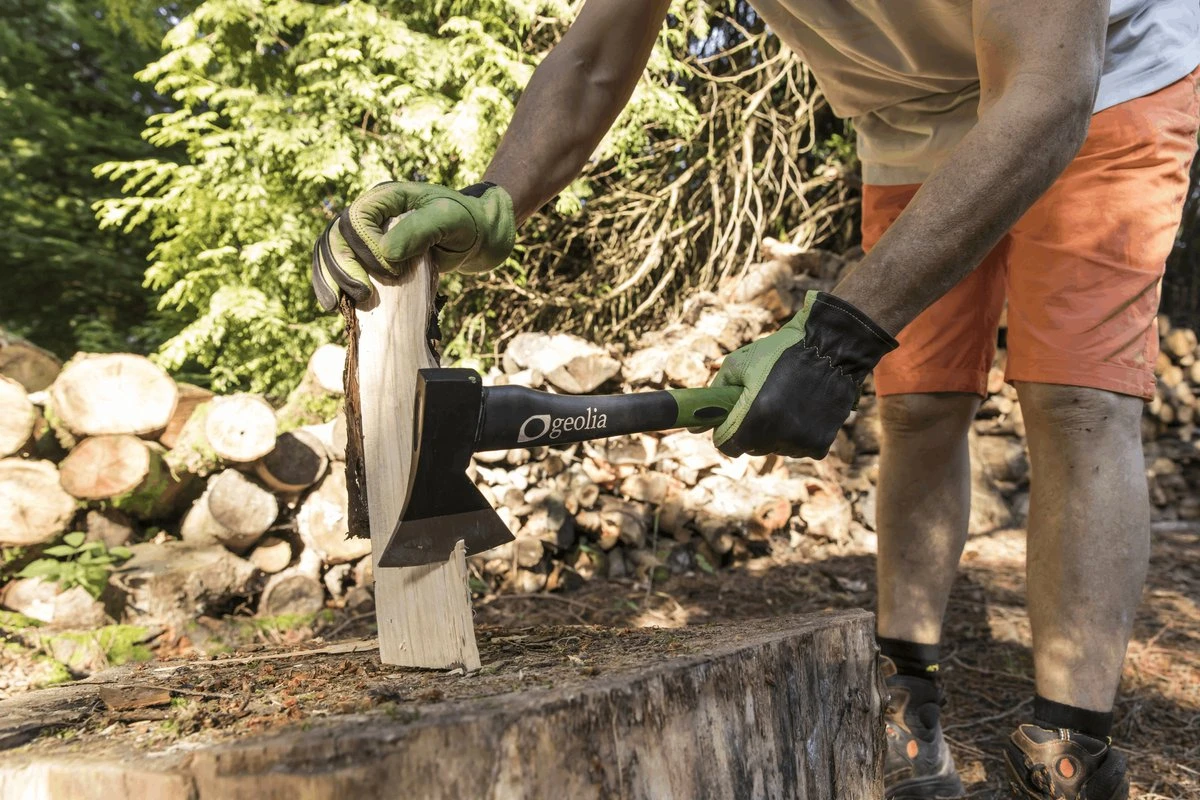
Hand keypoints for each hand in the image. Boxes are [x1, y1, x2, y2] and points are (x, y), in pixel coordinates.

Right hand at [311, 181, 515, 310]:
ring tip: (336, 305)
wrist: (478, 236)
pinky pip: (343, 268)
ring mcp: (368, 238)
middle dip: (342, 267)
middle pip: (335, 237)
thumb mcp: (450, 220)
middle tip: (363, 294)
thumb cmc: (467, 222)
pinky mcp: (372, 259)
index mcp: (385, 198)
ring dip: (330, 278)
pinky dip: (336, 285)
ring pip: (331, 253)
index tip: (392, 270)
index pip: (355, 220)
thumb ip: (421, 230)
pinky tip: (337, 305)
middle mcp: (371, 216)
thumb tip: (385, 253)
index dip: (365, 247)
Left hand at [707, 290, 896, 457]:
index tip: (731, 421)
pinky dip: (798, 434)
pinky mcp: (820, 445)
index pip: (728, 447)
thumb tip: (693, 425)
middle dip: (751, 431)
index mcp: (755, 415)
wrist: (832, 347)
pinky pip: (798, 449)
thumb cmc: (781, 351)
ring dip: (775, 433)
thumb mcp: (740, 363)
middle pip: (752, 449)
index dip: (726, 433)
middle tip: (762, 404)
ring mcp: (801, 441)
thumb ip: (715, 393)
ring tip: (786, 401)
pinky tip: (804, 410)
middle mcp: (779, 433)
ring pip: (776, 450)